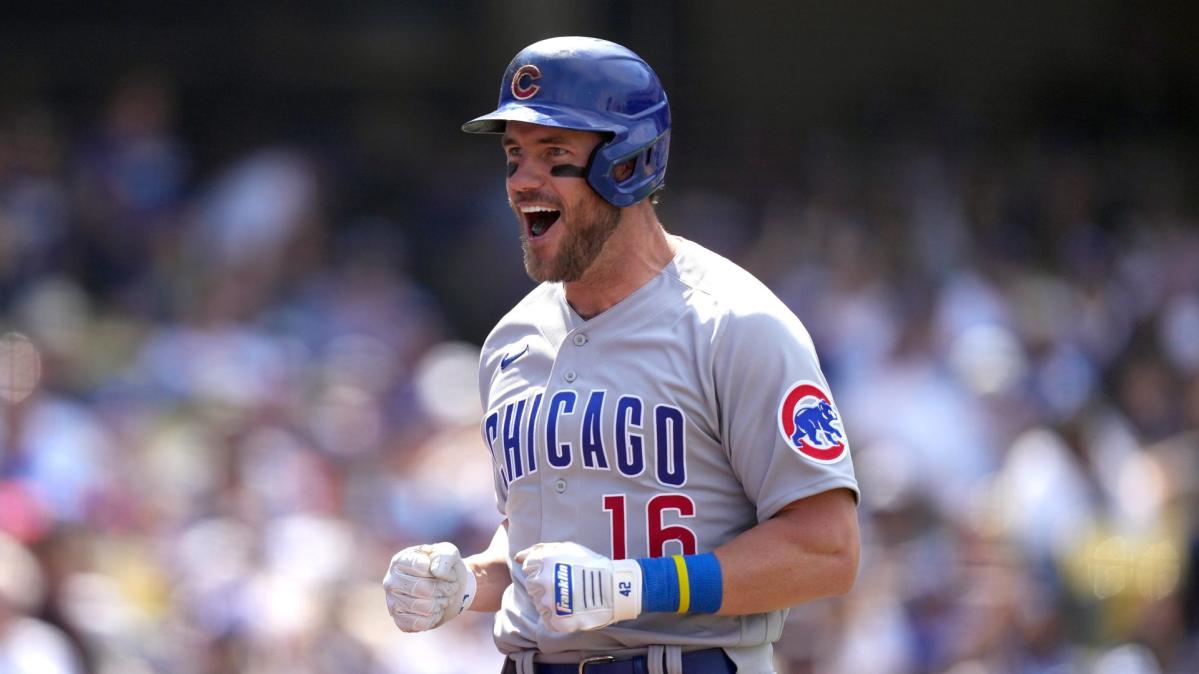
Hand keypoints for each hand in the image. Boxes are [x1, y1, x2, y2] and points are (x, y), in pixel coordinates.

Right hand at [383, 542, 476, 631]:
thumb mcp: (448, 553)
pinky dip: (434, 618)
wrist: (447, 588)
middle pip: (421, 588)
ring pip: (423, 608)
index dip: (442, 572)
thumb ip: (443, 557)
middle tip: (451, 588)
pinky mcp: (399, 621)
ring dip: (441, 603)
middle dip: (443, 589)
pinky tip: (435, 611)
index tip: (447, 573)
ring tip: (444, 598)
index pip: (421, 567)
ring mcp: (392, 603)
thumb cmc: (444, 568)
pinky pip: (419, 624)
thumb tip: (436, 572)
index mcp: (399, 561)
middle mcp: (391, 582)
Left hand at [516, 542, 641, 631]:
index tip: (558, 572)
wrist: (614, 587)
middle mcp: (543, 581)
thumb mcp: (566, 548)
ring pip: (539, 603)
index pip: (528, 568)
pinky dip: (557, 616)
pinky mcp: (556, 620)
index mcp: (544, 562)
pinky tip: (571, 608)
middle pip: (532, 586)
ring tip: (570, 596)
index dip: (542, 570)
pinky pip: (548, 620)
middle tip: (565, 585)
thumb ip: (539, 550)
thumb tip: (518, 558)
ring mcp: (548, 602)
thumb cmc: (590, 565)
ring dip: (551, 601)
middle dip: (545, 585)